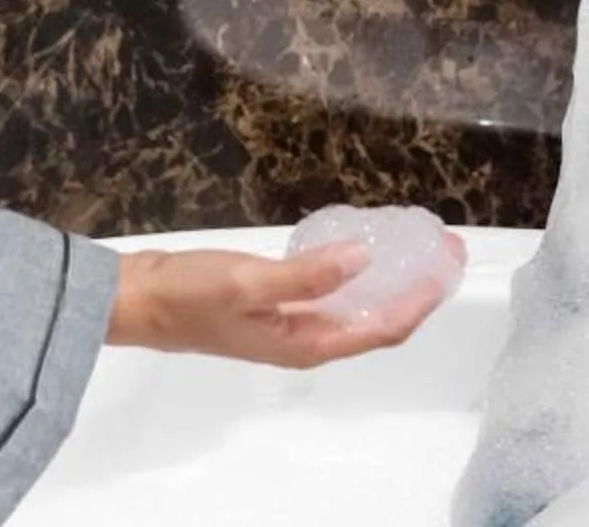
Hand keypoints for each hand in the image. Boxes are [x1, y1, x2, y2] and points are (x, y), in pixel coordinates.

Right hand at [104, 239, 463, 369]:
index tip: (448, 263)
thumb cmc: (191, 295)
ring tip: (416, 244)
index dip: (421, 300)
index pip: (382, 329)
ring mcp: (293, 323)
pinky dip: (358, 271)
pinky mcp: (278, 303)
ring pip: (358, 305)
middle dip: (416, 287)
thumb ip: (306, 274)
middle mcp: (307, 340)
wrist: (140, 299)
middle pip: (377, 320)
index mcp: (306, 345)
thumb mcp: (248, 281)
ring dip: (391, 278)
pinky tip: (365, 245)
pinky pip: (333, 291)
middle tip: (444, 247)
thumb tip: (362, 260)